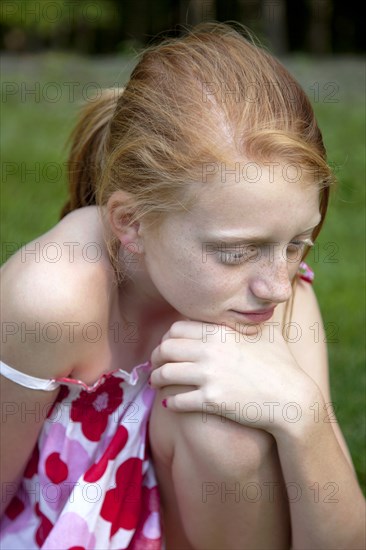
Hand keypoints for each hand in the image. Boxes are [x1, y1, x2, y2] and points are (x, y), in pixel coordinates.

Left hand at [150, 319, 318, 436]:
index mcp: (220, 332)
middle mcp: (210, 350)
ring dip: (156, 379)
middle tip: (154, 364)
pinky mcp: (210, 400)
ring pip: (165, 374)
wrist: (293, 400)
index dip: (167, 338)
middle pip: (165, 348)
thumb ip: (249, 322)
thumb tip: (249, 309)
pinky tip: (170, 403)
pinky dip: (170, 402)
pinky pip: (176, 400)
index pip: (177, 328)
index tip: (167, 346)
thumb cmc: (283, 366)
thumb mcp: (267, 334)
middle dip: (155, 357)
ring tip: (156, 383)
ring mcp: (209, 376)